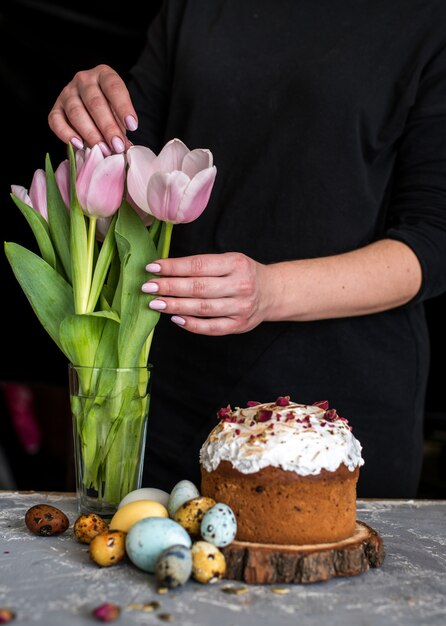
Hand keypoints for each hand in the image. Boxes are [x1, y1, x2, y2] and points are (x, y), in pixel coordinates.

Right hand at [48, 64, 137, 154]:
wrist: (93, 107)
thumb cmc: (111, 110)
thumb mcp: (120, 112)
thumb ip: (122, 125)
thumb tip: (125, 146)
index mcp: (104, 74)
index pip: (113, 87)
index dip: (123, 107)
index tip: (132, 126)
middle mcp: (83, 80)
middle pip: (94, 102)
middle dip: (107, 127)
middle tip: (117, 146)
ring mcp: (67, 92)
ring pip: (76, 112)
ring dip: (90, 134)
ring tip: (103, 150)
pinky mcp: (56, 108)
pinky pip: (56, 121)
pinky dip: (66, 134)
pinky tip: (79, 145)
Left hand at [142, 252, 271, 335]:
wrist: (273, 292)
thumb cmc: (243, 273)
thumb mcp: (229, 260)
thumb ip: (203, 265)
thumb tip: (166, 270)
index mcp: (236, 264)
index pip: (199, 266)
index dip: (173, 267)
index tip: (152, 268)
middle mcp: (240, 285)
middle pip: (198, 288)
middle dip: (170, 287)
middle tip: (148, 287)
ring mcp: (241, 307)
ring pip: (202, 308)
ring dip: (175, 306)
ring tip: (155, 303)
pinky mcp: (239, 325)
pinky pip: (211, 327)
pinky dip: (192, 324)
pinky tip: (175, 318)